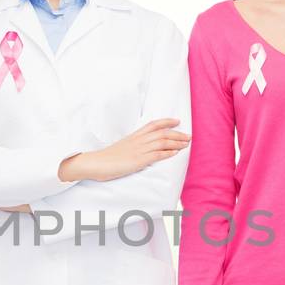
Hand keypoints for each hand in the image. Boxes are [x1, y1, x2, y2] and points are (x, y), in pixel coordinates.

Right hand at [59, 118, 189, 182]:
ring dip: (177, 142)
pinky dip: (168, 153)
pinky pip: (157, 154)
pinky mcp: (138, 160)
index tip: (177, 121)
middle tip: (188, 136)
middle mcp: (138, 140)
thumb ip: (133, 146)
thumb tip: (142, 149)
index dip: (167, 121)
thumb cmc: (107, 158)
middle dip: (177, 134)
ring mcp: (139, 150)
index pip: (153, 124)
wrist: (96, 163)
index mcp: (134, 136)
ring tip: (186, 144)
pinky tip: (176, 153)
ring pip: (162, 142)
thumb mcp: (122, 147)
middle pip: (162, 133)